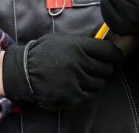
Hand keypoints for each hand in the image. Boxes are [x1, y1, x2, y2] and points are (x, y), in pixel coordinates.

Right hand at [2, 34, 121, 109]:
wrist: (23, 72)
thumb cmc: (42, 53)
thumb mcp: (62, 40)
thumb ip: (82, 43)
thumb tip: (101, 46)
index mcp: (79, 46)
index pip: (110, 51)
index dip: (115, 55)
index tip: (114, 57)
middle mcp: (80, 63)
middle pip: (106, 68)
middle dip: (104, 68)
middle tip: (95, 68)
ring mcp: (77, 81)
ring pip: (99, 83)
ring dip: (93, 81)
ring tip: (82, 78)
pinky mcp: (73, 97)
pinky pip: (89, 96)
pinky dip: (85, 93)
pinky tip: (76, 87)